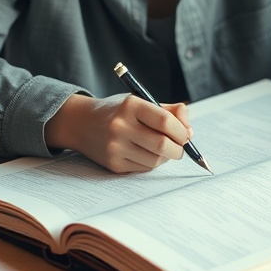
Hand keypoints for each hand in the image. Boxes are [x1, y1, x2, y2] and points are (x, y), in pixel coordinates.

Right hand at [44, 93, 191, 172]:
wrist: (80, 123)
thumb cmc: (118, 111)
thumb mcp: (140, 101)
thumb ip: (169, 111)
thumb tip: (190, 131)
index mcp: (130, 106)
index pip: (165, 121)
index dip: (181, 130)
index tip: (185, 134)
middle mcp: (120, 126)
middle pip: (162, 144)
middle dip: (179, 149)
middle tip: (180, 147)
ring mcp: (115, 147)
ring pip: (155, 161)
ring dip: (166, 157)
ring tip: (163, 149)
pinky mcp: (113, 164)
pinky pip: (143, 168)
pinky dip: (152, 163)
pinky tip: (147, 153)